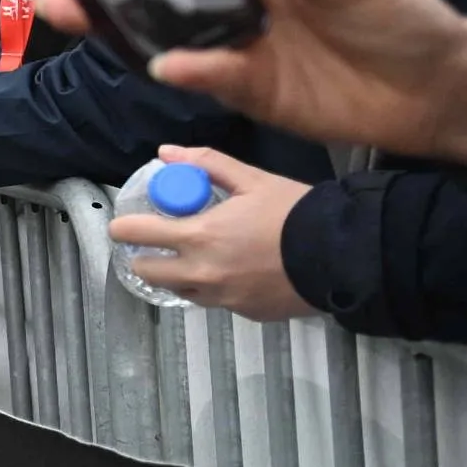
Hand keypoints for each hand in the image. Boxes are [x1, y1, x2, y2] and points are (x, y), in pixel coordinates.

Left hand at [106, 146, 311, 317]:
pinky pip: (215, 302)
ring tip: (194, 257)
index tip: (124, 224)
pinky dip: (213, 288)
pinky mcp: (244, 314)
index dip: (122, 227)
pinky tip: (232, 272)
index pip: (135, 236)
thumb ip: (207, 164)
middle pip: (147, 273)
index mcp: (198, 237)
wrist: (344, 256)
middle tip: (159, 243)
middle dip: (145, 257)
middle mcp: (202, 273)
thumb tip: (166, 153)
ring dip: (177, 276)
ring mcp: (222, 298)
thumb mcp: (253, 180)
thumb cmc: (296, 213)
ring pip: (179, 291)